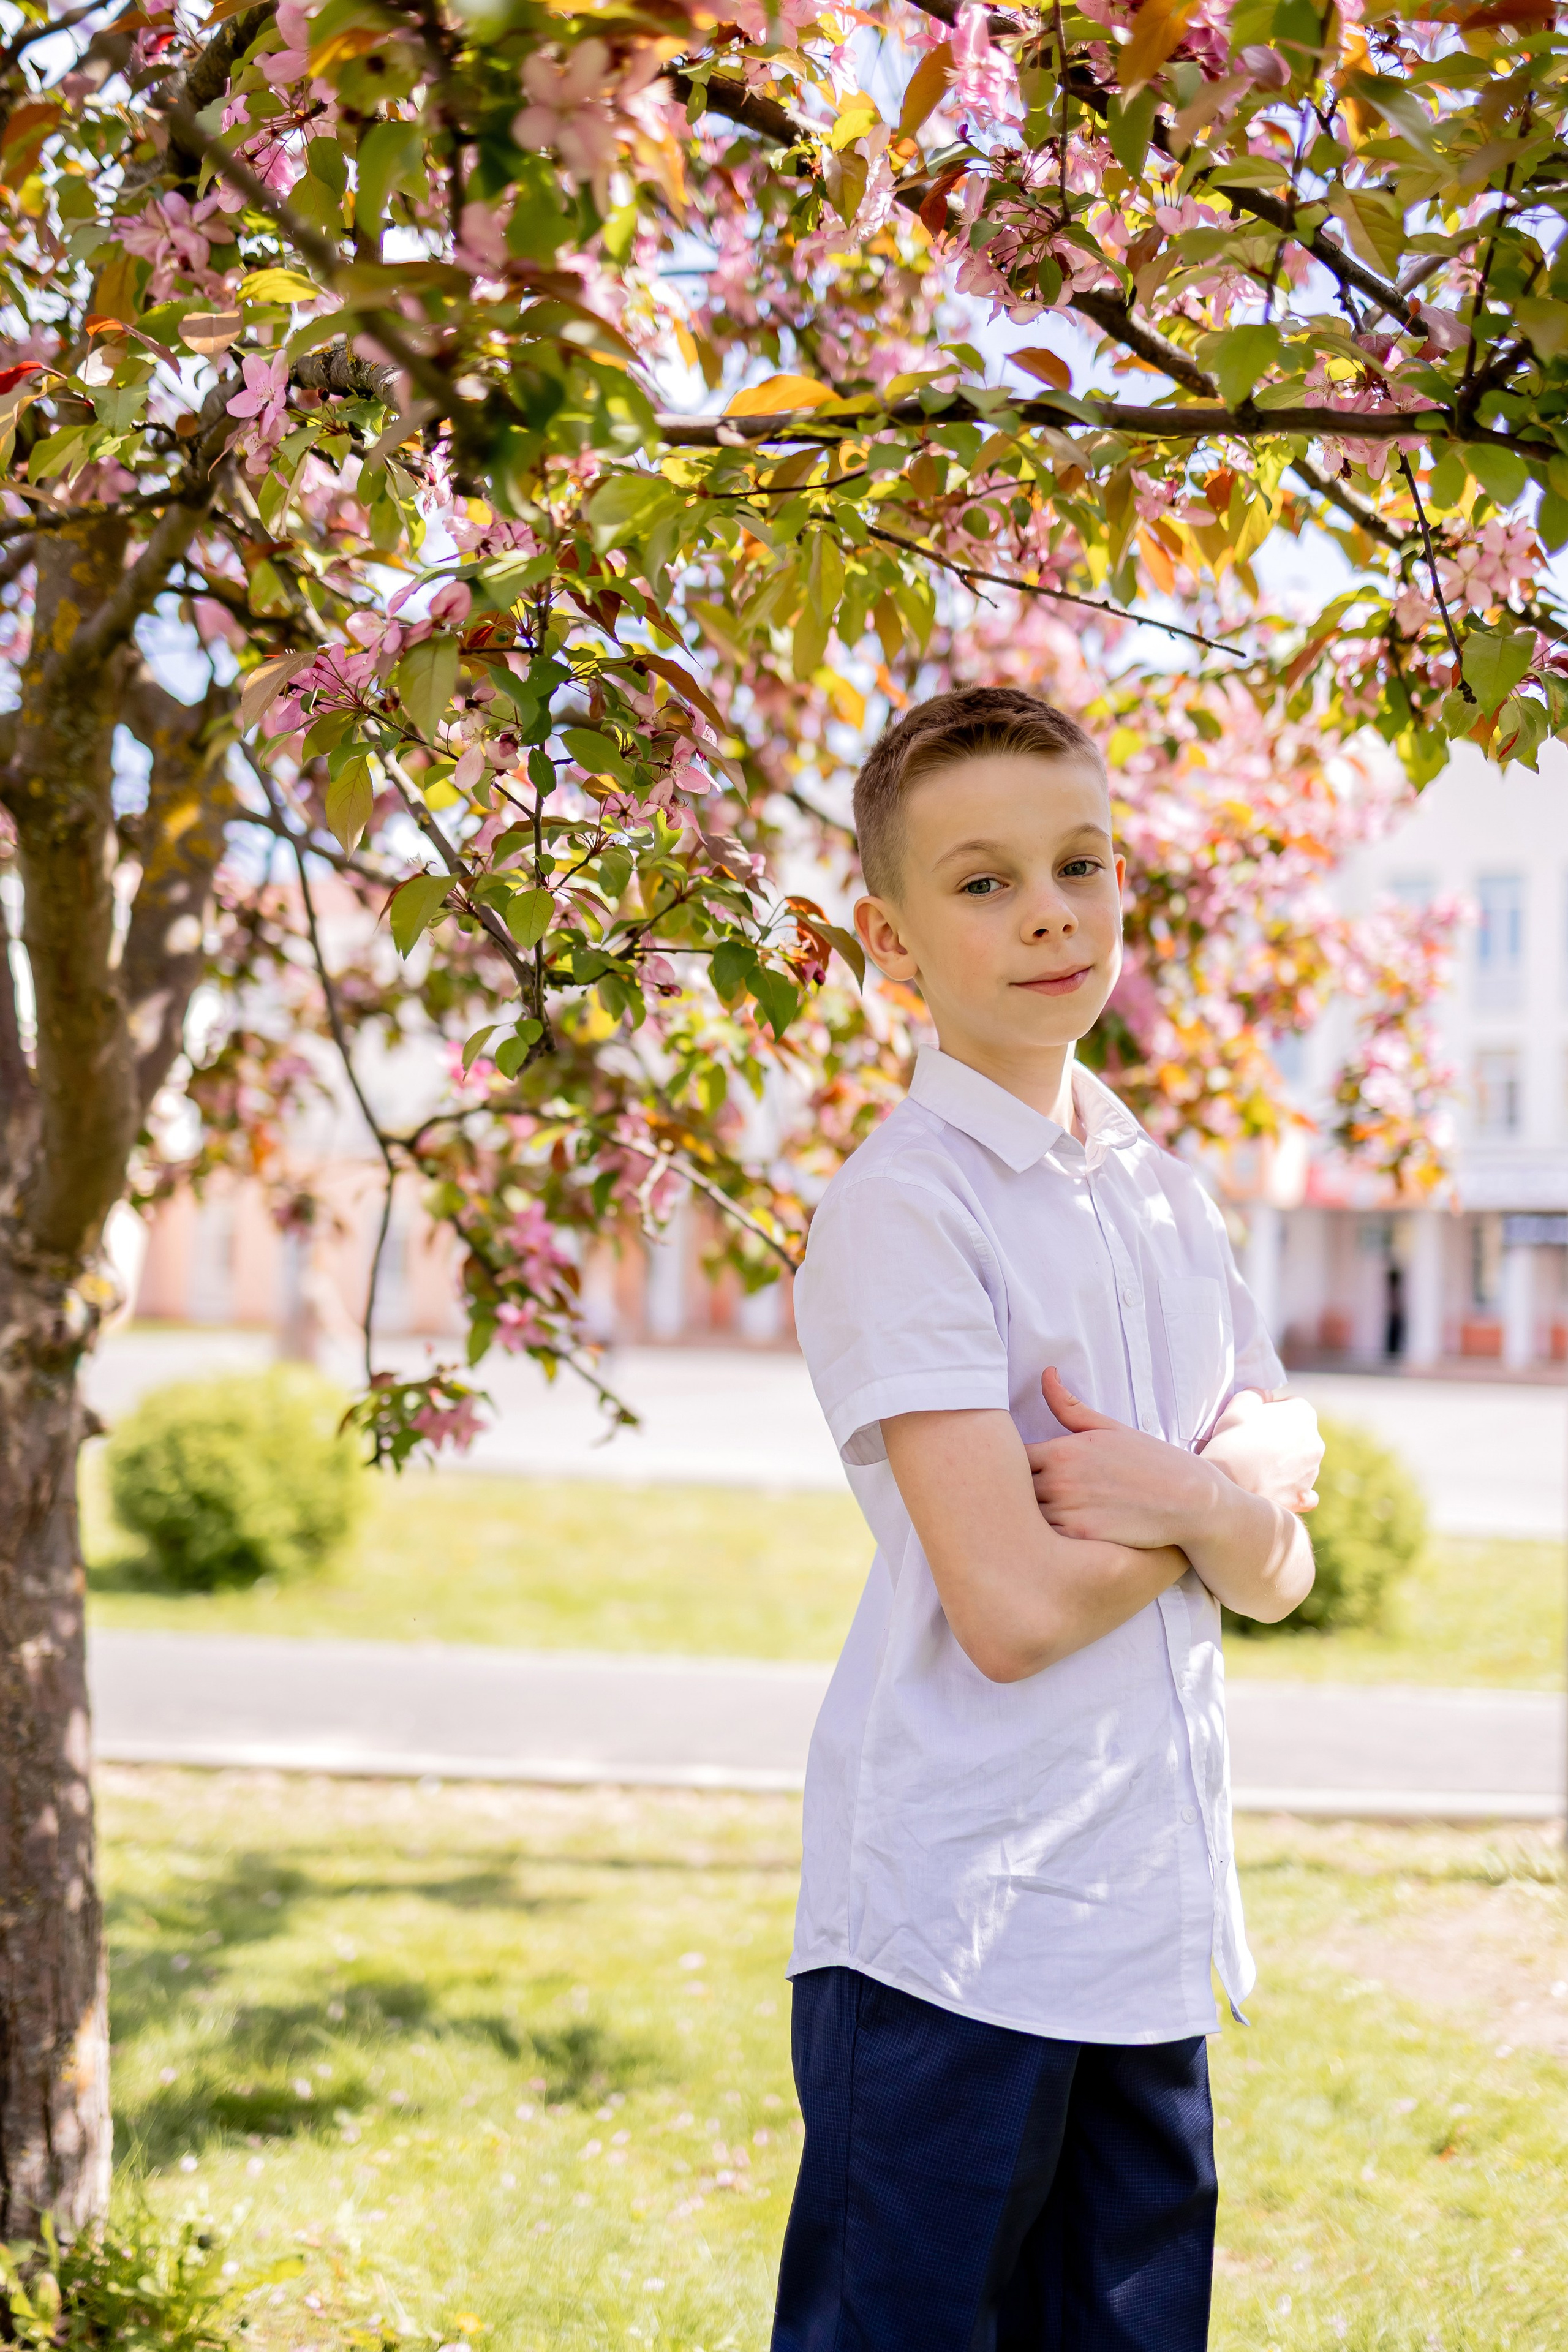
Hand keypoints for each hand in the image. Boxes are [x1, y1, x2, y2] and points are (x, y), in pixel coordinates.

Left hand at [1026, 1368, 1215, 1550]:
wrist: (1190, 1500)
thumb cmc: (1149, 1461)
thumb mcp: (1108, 1428)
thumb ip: (1068, 1405)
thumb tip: (1046, 1373)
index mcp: (1061, 1451)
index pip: (1012, 1458)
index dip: (1011, 1466)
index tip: (1021, 1473)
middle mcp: (1059, 1481)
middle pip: (1012, 1490)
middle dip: (1014, 1493)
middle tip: (1020, 1498)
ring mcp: (1068, 1513)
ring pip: (1025, 1517)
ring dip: (1025, 1517)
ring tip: (1032, 1519)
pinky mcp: (1080, 1540)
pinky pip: (1044, 1540)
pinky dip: (1043, 1539)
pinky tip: (1054, 1535)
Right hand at [1200, 1390, 1321, 1511]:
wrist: (1226, 1487)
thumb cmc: (1231, 1441)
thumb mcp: (1238, 1404)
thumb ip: (1256, 1394)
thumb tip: (1265, 1396)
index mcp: (1304, 1414)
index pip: (1291, 1406)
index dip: (1270, 1412)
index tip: (1252, 1421)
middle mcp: (1316, 1443)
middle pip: (1298, 1434)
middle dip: (1280, 1437)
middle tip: (1251, 1444)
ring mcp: (1312, 1472)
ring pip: (1300, 1462)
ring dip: (1284, 1463)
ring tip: (1255, 1468)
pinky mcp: (1303, 1497)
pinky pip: (1304, 1491)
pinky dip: (1292, 1490)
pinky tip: (1276, 1489)